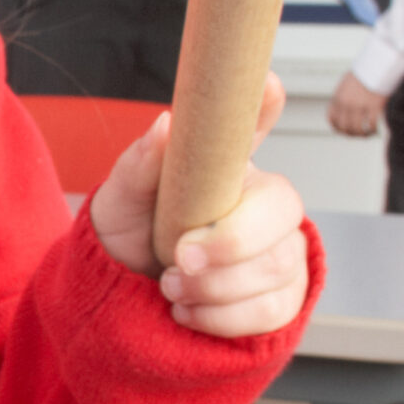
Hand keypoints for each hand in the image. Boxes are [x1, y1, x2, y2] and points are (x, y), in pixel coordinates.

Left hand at [91, 73, 311, 335]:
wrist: (122, 300)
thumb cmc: (128, 239)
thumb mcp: (119, 203)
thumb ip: (141, 166)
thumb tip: (167, 123)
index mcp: (226, 167)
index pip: (254, 125)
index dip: (265, 106)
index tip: (268, 84)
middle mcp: (264, 203)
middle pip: (284, 210)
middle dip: (229, 242)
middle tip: (178, 258)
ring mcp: (282, 249)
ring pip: (277, 267)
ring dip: (213, 286)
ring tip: (170, 285)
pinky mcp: (284, 297)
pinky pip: (273, 311)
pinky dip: (222, 318)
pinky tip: (189, 311)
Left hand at [328, 70, 386, 136]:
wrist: (378, 62)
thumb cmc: (366, 70)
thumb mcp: (348, 82)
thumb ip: (345, 95)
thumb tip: (344, 105)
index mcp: (338, 97)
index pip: (332, 118)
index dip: (337, 127)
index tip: (344, 130)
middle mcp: (346, 103)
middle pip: (344, 126)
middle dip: (350, 133)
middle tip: (358, 135)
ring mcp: (360, 105)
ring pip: (357, 128)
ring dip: (362, 134)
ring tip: (367, 134)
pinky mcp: (374, 105)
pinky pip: (371, 124)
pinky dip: (373, 130)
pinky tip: (376, 130)